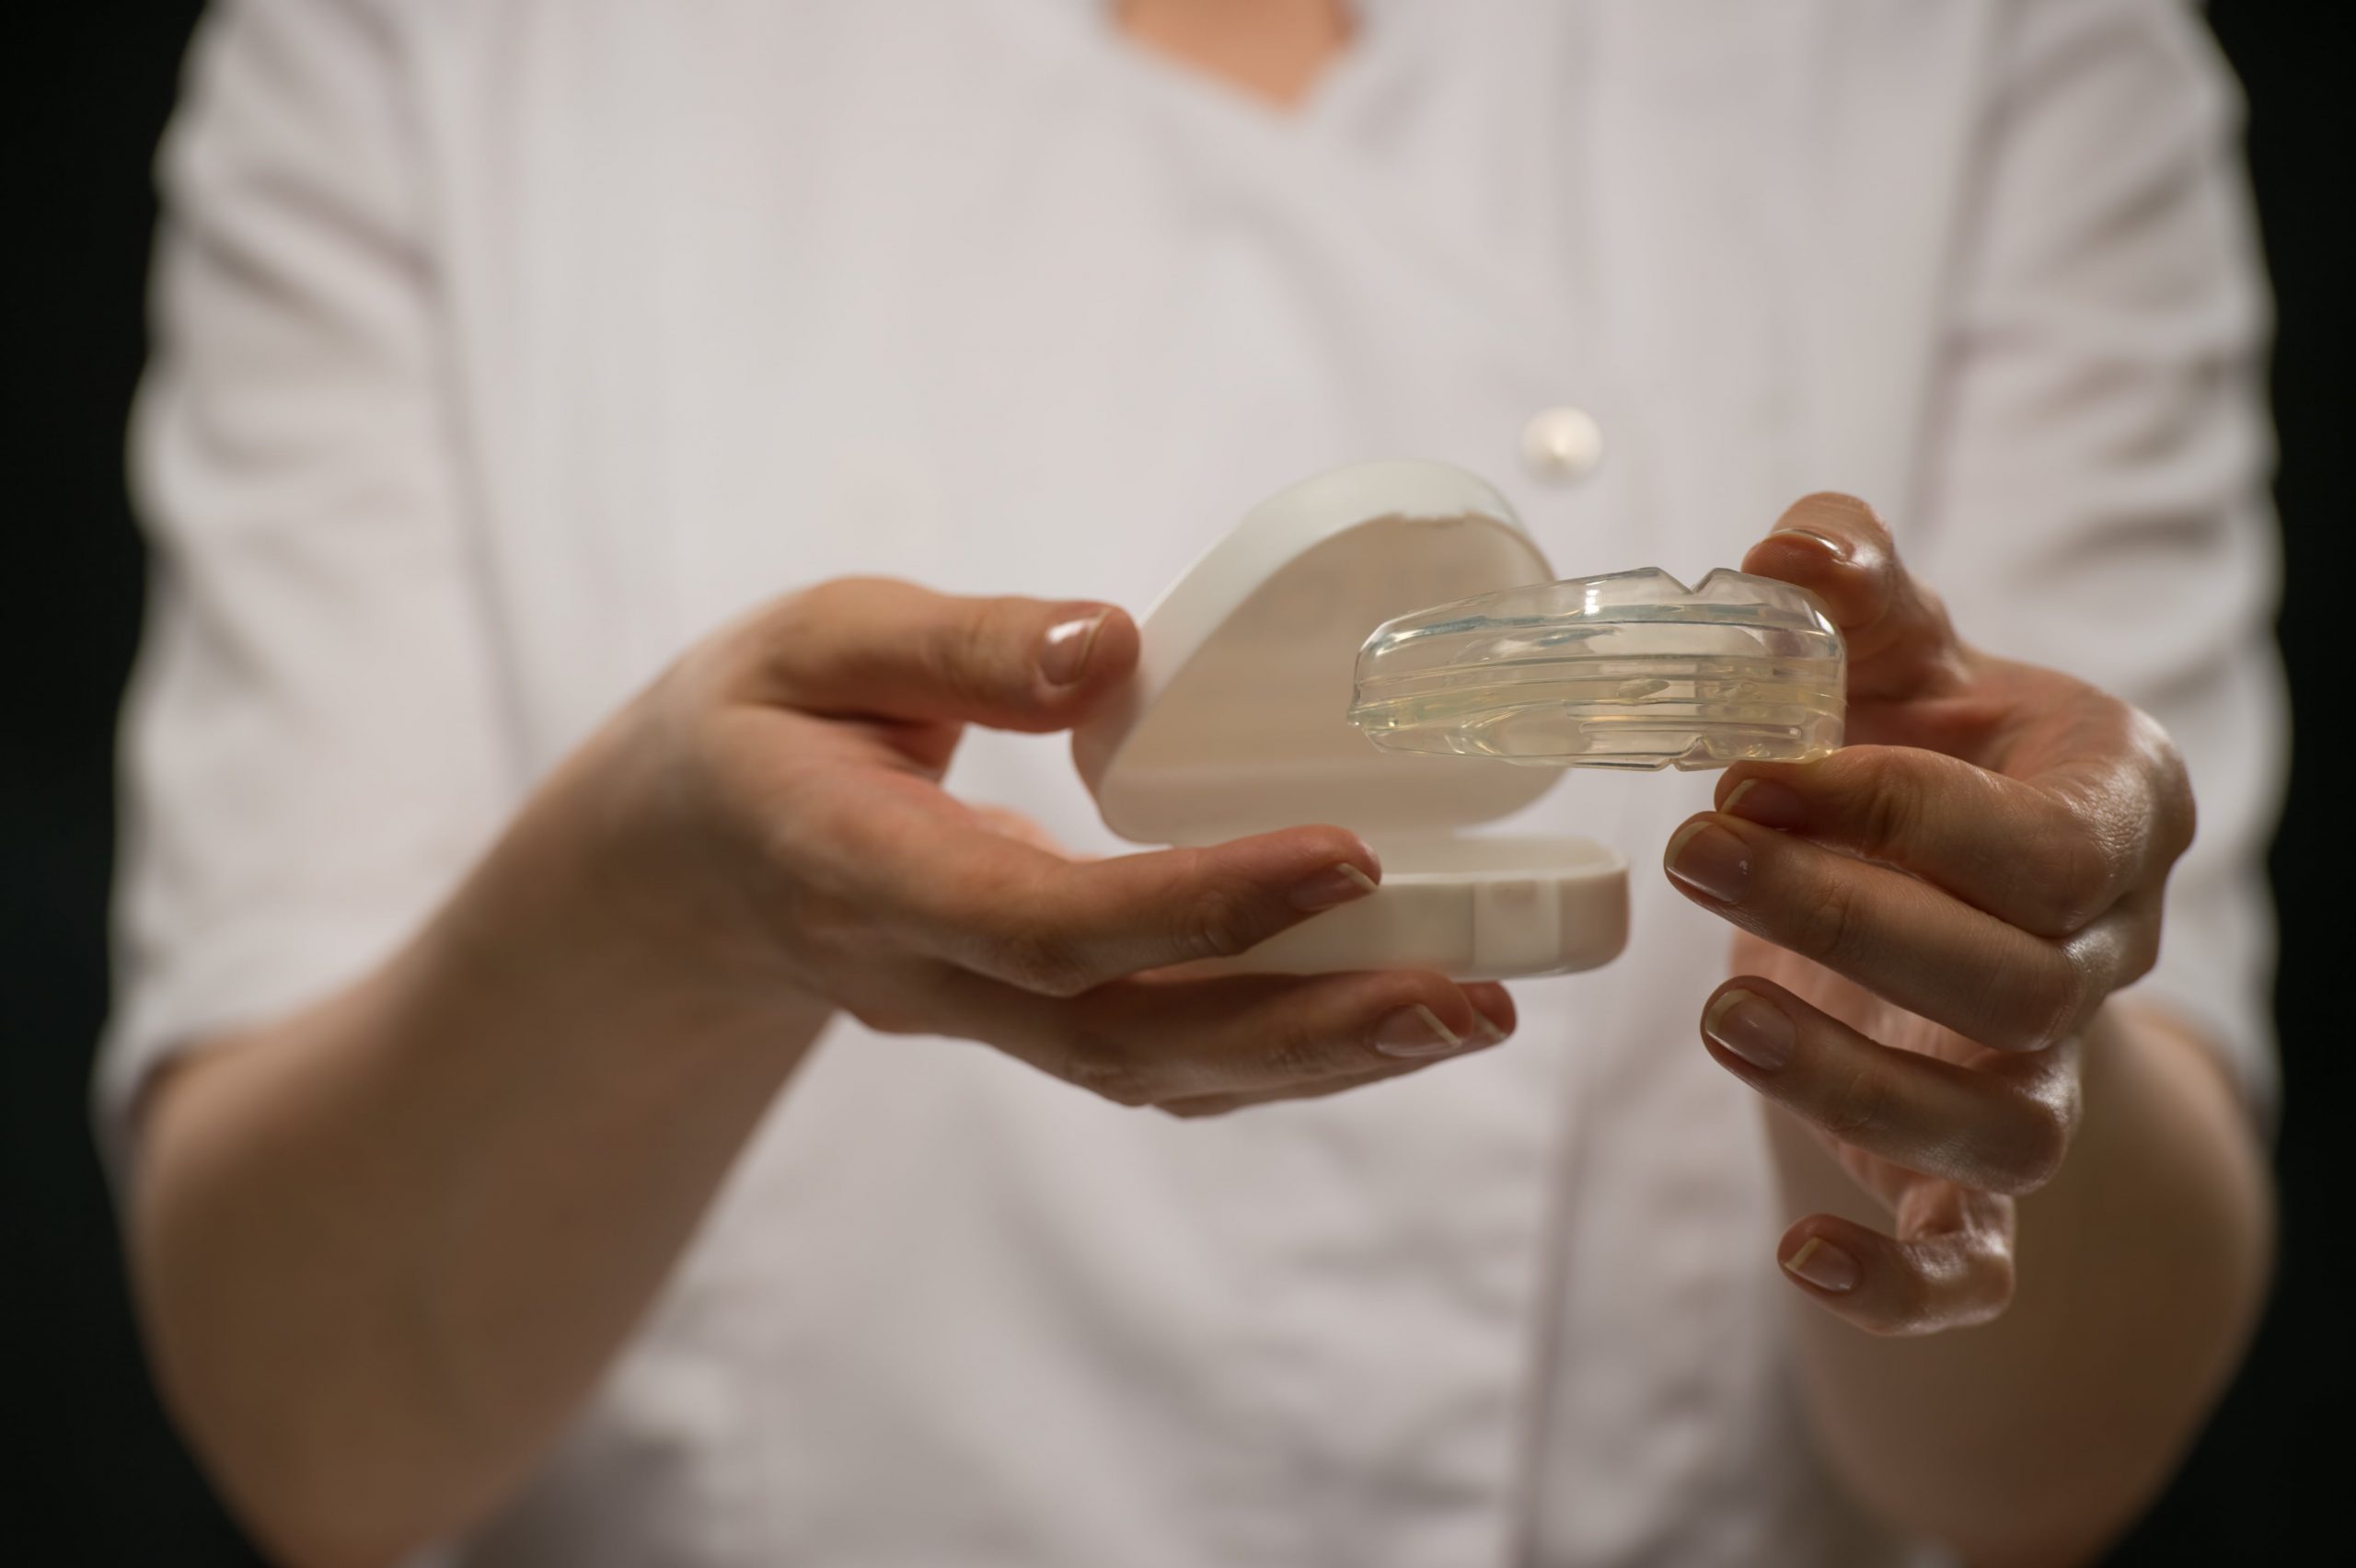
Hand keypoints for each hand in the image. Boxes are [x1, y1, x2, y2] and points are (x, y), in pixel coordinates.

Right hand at [580, 577, 1511, 1114]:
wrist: (675, 873)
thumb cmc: (749, 731)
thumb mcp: (813, 644)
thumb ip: (952, 644)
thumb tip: (1110, 642)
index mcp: (866, 874)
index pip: (1048, 922)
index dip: (1200, 905)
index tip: (1347, 852)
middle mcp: (930, 977)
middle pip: (1130, 1039)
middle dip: (1306, 1029)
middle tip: (1471, 995)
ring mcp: (978, 1020)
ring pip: (1156, 1073)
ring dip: (1318, 1059)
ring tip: (1470, 1014)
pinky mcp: (1022, 1021)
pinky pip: (1154, 1059)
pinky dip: (1277, 1051)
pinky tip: (1384, 1017)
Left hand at [1662, 495, 2192, 1334]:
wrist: (1945, 876)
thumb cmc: (1916, 739)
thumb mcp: (1892, 648)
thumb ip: (1852, 587)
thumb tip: (1789, 546)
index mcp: (2111, 814)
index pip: (2041, 846)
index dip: (1901, 816)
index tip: (1751, 769)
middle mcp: (2100, 959)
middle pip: (2013, 982)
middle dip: (1845, 918)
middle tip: (1692, 849)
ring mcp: (2044, 1080)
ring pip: (1999, 1128)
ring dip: (1856, 1083)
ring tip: (1718, 1013)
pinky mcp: (1970, 1181)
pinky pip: (1973, 1267)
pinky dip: (1902, 1285)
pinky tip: (1802, 1257)